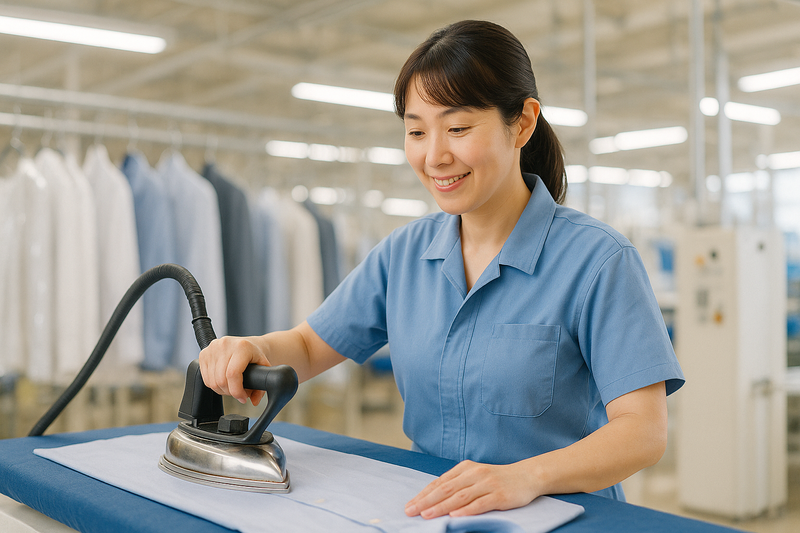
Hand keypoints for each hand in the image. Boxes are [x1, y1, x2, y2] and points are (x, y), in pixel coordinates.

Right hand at [199, 336, 270, 404]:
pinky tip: (224, 381)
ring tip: (232, 386)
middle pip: (221, 380)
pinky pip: (206, 379)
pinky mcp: (203, 354)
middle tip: (239, 392)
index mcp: (241, 347)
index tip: (243, 397)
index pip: (233, 374)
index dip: (237, 391)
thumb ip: (261, 387)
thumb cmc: (255, 355)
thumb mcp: (264, 368)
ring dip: (222, 390)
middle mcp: (225, 345)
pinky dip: (214, 385)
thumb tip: (254, 401)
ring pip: (212, 382)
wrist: (247, 344)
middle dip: (230, 392)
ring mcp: (212, 348)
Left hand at [404, 460, 538, 518]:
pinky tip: (455, 515)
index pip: (440, 482)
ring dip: (441, 506)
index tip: (410, 504)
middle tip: (411, 510)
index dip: (424, 494)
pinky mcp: (499, 495)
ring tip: (427, 514)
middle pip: (446, 488)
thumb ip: (457, 484)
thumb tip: (433, 498)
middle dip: (426, 500)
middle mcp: (474, 474)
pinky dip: (466, 510)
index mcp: (465, 468)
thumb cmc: (496, 479)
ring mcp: (487, 484)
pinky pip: (480, 503)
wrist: (526, 476)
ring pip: (460, 496)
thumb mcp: (474, 476)